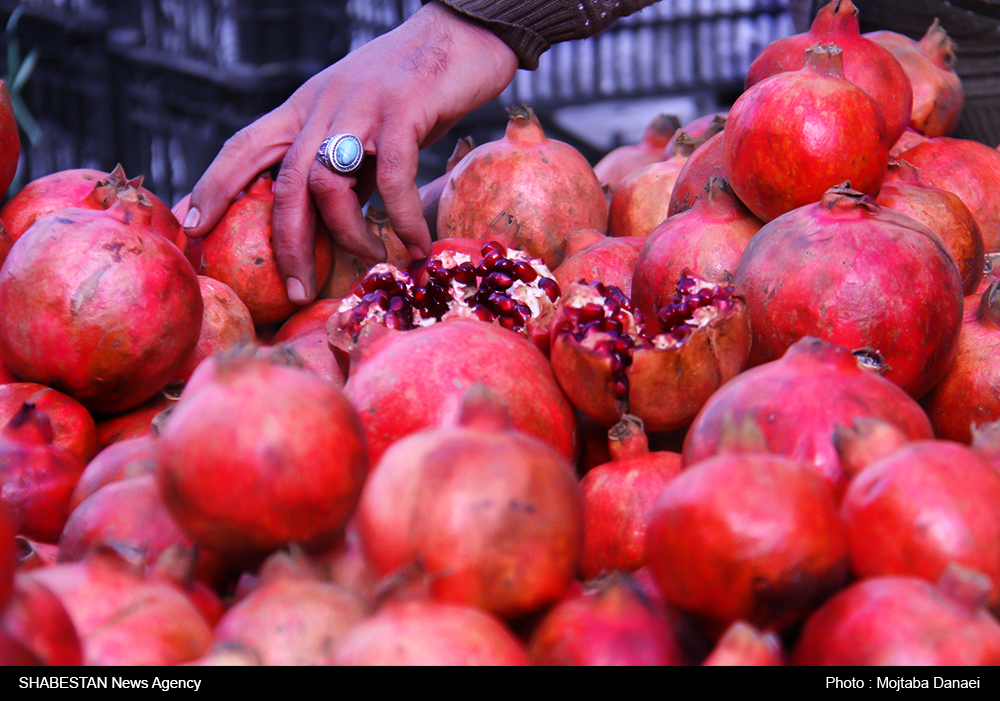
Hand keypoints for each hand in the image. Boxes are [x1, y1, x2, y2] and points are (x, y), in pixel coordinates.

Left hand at [183, 2, 517, 302]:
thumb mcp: (360, 125)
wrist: (461, 35)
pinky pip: (392, 176)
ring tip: (373, 261)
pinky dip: (402, 218)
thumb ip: (340, 167)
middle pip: (283, 181)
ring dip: (348, 236)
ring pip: (328, 183)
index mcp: (304, 107)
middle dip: (283, 244)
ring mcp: (361, 106)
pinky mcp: (403, 109)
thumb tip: (328, 226)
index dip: (213, 186)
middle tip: (295, 291)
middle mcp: (322, 104)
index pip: (244, 146)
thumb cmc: (414, 89)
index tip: (193, 227)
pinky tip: (416, 245)